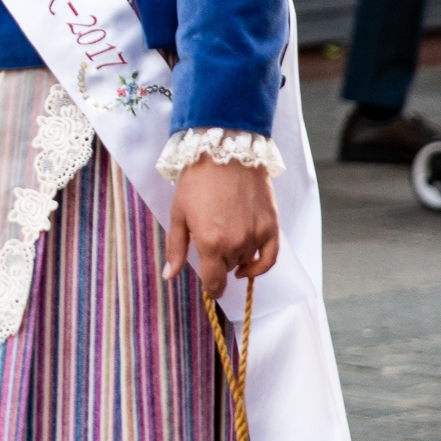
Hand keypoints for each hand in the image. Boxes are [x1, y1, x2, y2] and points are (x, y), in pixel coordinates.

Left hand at [164, 156, 279, 298]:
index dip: (211, 289)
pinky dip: (260, 266)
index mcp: (211, 244)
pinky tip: (249, 265)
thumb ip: (176, 249)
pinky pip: (270, 257)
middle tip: (210, 235)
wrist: (226, 152)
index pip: (215, 283)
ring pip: (245, 260)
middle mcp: (236, 244)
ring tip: (225, 230)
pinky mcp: (271, 226)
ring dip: (236, 255)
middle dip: (218, 260)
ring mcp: (256, 235)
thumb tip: (169, 276)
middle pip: (227, 269)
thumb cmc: (197, 181)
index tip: (210, 288)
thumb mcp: (178, 214)